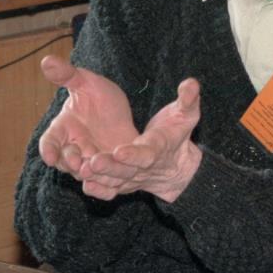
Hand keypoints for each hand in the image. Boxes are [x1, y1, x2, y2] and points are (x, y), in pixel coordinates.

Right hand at [37, 55, 138, 177]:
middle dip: (69, 162)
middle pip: (66, 160)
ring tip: (92, 168)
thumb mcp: (86, 82)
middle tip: (77, 162)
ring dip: (87, 172)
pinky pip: (105, 180)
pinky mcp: (110, 169)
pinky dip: (105, 183)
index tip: (49, 156)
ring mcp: (91, 160)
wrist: (124, 113)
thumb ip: (67, 75)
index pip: (50, 141)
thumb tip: (47, 60)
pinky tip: (112, 182)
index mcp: (64, 128)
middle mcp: (74, 147)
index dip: (49, 149)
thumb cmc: (99, 97)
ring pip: (85, 172)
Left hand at [79, 77, 202, 202]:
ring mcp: (133, 178)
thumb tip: (191, 82)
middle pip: (126, 170)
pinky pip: (110, 189)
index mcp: (158, 149)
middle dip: (110, 167)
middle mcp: (144, 167)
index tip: (120, 151)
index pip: (146, 154)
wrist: (177, 166)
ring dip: (99, 178)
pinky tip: (84, 184)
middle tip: (93, 162)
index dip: (134, 154)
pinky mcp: (123, 183)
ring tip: (81, 171)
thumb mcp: (187, 115)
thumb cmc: (178, 134)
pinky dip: (99, 190)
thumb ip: (188, 100)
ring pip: (115, 181)